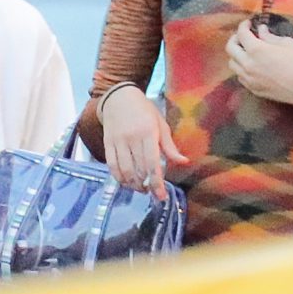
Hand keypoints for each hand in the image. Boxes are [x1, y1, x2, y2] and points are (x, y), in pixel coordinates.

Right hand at [100, 86, 188, 200]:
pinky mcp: (108, 143)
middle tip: (152, 191)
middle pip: (138, 169)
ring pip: (124, 170)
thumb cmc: (144, 111)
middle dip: (146, 185)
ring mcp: (118, 141)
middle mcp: (132, 137)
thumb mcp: (161, 124)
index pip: (152, 163)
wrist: (119, 97)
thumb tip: (184, 162)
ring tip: (140, 188)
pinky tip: (126, 181)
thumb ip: (170, 146)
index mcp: (148, 132)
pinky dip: (119, 177)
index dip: (157, 182)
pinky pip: (112, 165)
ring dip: (132, 184)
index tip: (161, 196)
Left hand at [225, 19, 292, 112]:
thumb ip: (269, 36)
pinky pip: (240, 76)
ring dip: (237, 55)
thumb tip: (260, 30)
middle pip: (230, 48)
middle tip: (244, 36)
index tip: (248, 23)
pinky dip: (242, 69)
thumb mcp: (286, 43)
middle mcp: (248, 65)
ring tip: (247, 52)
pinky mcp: (253, 89)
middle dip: (235, 38)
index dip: (243, 25)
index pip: (241, 33)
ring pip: (232, 64)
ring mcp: (249, 79)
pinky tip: (252, 66)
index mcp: (256, 50)